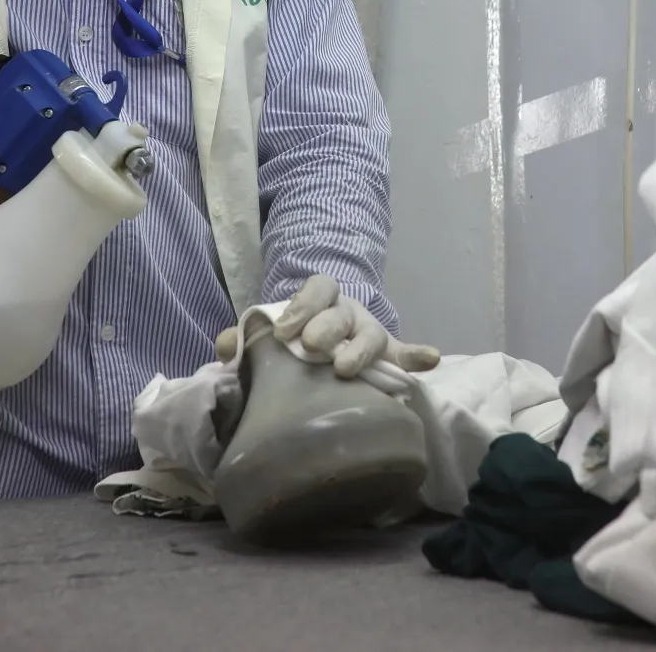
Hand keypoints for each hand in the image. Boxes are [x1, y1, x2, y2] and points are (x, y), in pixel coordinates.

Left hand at [246, 274, 440, 377]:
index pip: (317, 287)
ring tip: (345, 367)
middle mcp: (348, 313)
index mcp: (320, 301)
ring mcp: (370, 333)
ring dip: (361, 349)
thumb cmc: (294, 342)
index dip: (302, 305)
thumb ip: (245, 338)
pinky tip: (429, 359)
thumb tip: (226, 346)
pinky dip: (417, 356)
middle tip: (311, 346)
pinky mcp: (388, 358)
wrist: (324, 351)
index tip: (285, 331)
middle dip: (326, 328)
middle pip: (341, 313)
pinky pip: (404, 355)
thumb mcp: (269, 334)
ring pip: (371, 335)